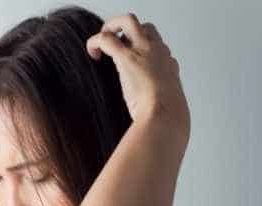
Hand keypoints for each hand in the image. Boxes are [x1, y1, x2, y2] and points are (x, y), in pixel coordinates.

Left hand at [86, 13, 190, 136]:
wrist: (166, 118)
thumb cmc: (166, 120)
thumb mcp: (165, 112)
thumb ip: (158, 110)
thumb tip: (152, 127)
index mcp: (169, 67)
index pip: (159, 49)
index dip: (144, 53)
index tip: (132, 66)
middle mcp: (159, 53)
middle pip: (147, 28)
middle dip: (129, 32)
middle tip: (114, 46)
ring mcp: (144, 51)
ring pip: (128, 21)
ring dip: (112, 27)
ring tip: (100, 43)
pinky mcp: (127, 57)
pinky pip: (107, 38)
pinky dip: (95, 42)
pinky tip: (92, 53)